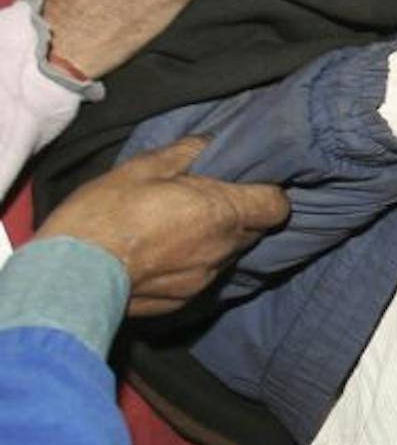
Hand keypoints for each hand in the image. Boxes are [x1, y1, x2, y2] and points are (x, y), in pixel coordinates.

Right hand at [38, 137, 289, 316]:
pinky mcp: (183, 302)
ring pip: (228, 255)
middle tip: (208, 201)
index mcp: (222, 213)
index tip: (249, 185)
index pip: (277, 207)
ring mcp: (204, 280)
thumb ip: (184, 152)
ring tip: (182, 228)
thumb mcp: (142, 168)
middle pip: (254, 230)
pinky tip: (164, 255)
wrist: (70, 276)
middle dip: (240, 215)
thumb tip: (206, 141)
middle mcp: (221, 250)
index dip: (268, 193)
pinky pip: (202, 278)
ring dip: (216, 241)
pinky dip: (193, 265)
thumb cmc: (104, 215)